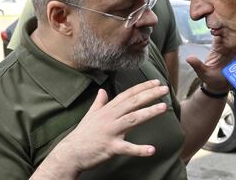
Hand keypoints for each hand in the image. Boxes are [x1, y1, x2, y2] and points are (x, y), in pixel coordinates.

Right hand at [40, 79, 168, 175]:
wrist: (70, 153)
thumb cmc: (83, 134)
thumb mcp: (90, 115)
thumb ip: (99, 102)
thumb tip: (101, 91)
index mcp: (108, 109)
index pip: (128, 94)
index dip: (142, 87)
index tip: (156, 82)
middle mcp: (110, 117)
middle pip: (133, 103)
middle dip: (150, 95)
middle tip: (165, 89)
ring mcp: (110, 132)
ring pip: (132, 120)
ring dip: (148, 113)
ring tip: (164, 108)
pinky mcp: (110, 147)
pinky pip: (127, 148)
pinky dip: (139, 150)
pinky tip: (152, 150)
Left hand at [186, 36, 235, 92]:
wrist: (220, 87)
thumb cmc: (209, 79)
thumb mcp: (202, 73)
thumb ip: (197, 65)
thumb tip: (188, 58)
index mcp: (215, 49)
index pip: (219, 36)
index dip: (221, 32)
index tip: (225, 30)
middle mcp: (224, 49)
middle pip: (229, 37)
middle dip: (232, 33)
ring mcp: (232, 53)